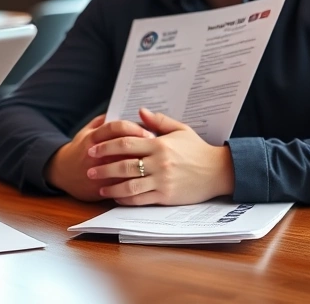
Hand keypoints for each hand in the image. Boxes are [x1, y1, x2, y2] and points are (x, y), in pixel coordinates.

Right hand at [44, 114, 154, 201]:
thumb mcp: (85, 131)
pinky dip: (135, 183)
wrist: (62, 173)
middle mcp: (95, 153)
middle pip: (123, 147)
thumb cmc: (78, 150)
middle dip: (142, 148)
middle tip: (157, 149)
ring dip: (141, 167)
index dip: (134, 129)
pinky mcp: (99, 186)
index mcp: (93, 137)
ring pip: (124, 168)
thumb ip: (102, 122)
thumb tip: (121, 111)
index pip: (116, 128)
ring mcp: (97, 171)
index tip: (149, 133)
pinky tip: (146, 181)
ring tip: (153, 166)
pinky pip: (121, 185)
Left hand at [86, 108, 234, 204]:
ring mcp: (162, 180)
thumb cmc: (199, 150)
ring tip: (99, 186)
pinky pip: (141, 199)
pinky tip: (117, 197)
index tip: (93, 148)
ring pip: (130, 184)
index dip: (106, 145)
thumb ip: (158, 121)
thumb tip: (139, 111)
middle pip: (123, 164)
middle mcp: (159, 162)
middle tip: (89, 169)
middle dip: (103, 167)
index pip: (126, 143)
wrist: (220, 171)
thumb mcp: (181, 130)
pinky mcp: (166, 195)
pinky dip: (126, 198)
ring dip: (111, 186)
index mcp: (159, 144)